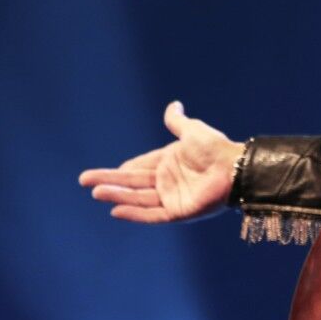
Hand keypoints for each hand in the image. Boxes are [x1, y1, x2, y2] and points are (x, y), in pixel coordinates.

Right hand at [78, 101, 244, 223]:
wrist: (235, 167)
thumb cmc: (217, 149)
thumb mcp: (192, 131)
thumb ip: (178, 122)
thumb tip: (173, 105)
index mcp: (169, 163)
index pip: (139, 167)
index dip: (122, 169)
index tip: (103, 173)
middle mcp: (167, 182)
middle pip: (132, 183)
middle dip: (108, 181)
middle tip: (84, 181)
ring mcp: (172, 197)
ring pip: (138, 198)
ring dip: (117, 195)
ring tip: (96, 192)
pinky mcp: (178, 212)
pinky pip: (152, 214)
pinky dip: (135, 214)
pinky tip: (116, 210)